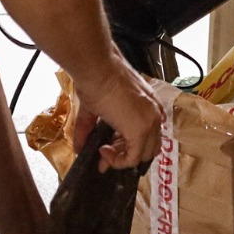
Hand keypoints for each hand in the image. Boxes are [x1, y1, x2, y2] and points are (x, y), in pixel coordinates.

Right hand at [71, 52, 163, 171]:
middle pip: (148, 148)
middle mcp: (155, 115)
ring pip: (142, 155)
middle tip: (104, 153)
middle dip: (124, 155)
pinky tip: (102, 149)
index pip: (148, 135)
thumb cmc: (97, 82)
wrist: (98, 71)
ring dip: (120, 159)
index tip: (107, 149)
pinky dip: (117, 161)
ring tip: (102, 151)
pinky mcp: (141, 131)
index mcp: (150, 106)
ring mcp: (151, 123)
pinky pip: (132, 159)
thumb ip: (89, 130)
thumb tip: (78, 149)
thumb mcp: (96, 109)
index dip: (127, 146)